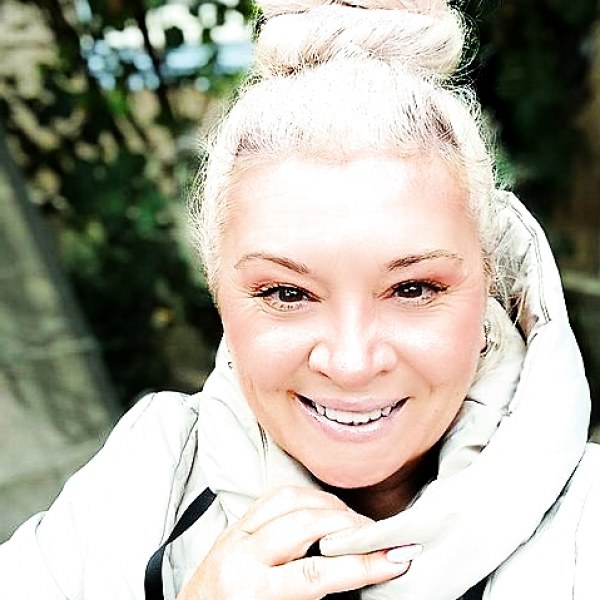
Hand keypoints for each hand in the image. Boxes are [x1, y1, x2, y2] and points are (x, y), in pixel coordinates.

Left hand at [178, 486, 419, 599]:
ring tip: (356, 523)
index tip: (397, 557)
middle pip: (305, 523)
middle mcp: (240, 554)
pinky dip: (306, 498)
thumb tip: (356, 575)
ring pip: (291, 499)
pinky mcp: (235, 524)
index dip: (362, 564)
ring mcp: (235, 533)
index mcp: (249, 589)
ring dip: (329, 506)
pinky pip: (275, 496)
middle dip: (349, 526)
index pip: (316, 573)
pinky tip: (324, 508)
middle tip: (380, 536)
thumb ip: (315, 597)